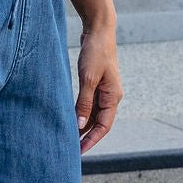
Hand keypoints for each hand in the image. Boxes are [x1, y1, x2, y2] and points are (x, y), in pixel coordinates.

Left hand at [75, 22, 123, 153]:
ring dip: (83, 126)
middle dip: (87, 136)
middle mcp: (111, 96)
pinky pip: (90, 105)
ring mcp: (104, 90)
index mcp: (113, 97)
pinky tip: (71, 119)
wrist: (99, 30)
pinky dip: (81, 113)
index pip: (104, 126)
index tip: (80, 151)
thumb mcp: (88, 78)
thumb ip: (84, 102)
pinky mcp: (96, 84)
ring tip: (69, 137)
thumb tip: (80, 124)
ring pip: (94, 115)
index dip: (92, 140)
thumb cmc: (95, 52)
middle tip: (71, 149)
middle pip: (99, 123)